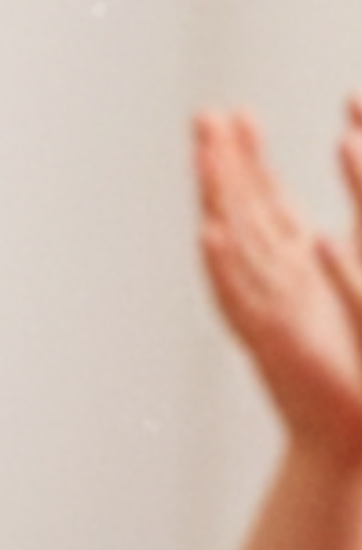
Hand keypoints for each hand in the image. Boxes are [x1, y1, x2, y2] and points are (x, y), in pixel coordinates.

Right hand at [197, 103, 361, 468]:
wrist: (351, 434)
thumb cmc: (356, 369)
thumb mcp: (356, 283)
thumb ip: (352, 239)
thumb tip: (339, 193)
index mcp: (293, 272)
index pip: (264, 204)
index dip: (248, 159)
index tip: (236, 116)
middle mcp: (273, 287)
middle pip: (241, 214)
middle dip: (223, 163)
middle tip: (205, 116)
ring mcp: (268, 313)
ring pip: (236, 245)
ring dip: (217, 198)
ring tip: (203, 157)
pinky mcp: (272, 343)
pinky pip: (242, 299)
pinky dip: (224, 267)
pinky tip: (210, 236)